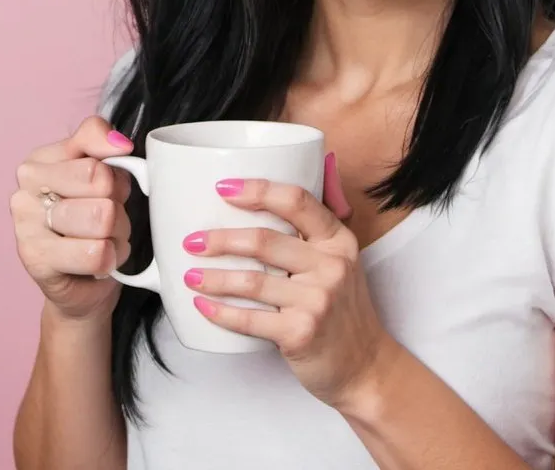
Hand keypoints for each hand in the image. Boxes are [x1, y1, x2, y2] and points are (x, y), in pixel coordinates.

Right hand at [10, 116, 134, 321]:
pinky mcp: (36, 260)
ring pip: (102, 216)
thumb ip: (101, 142)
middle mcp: (24, 190)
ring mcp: (25, 226)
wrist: (81, 283)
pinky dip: (111, 259)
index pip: (92, 143)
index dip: (116, 169)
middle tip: (107, 220)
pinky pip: (97, 253)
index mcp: (39, 162)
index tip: (111, 186)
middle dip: (118, 204)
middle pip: (100, 179)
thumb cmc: (91, 223)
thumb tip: (119, 143)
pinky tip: (99, 262)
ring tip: (103, 240)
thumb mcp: (100, 174)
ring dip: (117, 234)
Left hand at [181, 153, 390, 408]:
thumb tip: (262, 198)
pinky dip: (221, 313)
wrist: (365, 365)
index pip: (296, 201)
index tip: (223, 188)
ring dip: (213, 278)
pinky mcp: (301, 333)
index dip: (257, 190)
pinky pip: (250, 319)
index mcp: (337, 239)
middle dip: (221, 240)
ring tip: (190, 275)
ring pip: (252, 281)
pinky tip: (202, 305)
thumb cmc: (341, 308)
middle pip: (265, 240)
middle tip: (192, 242)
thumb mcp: (339, 261)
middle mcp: (331, 265)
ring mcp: (317, 300)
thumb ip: (310, 232)